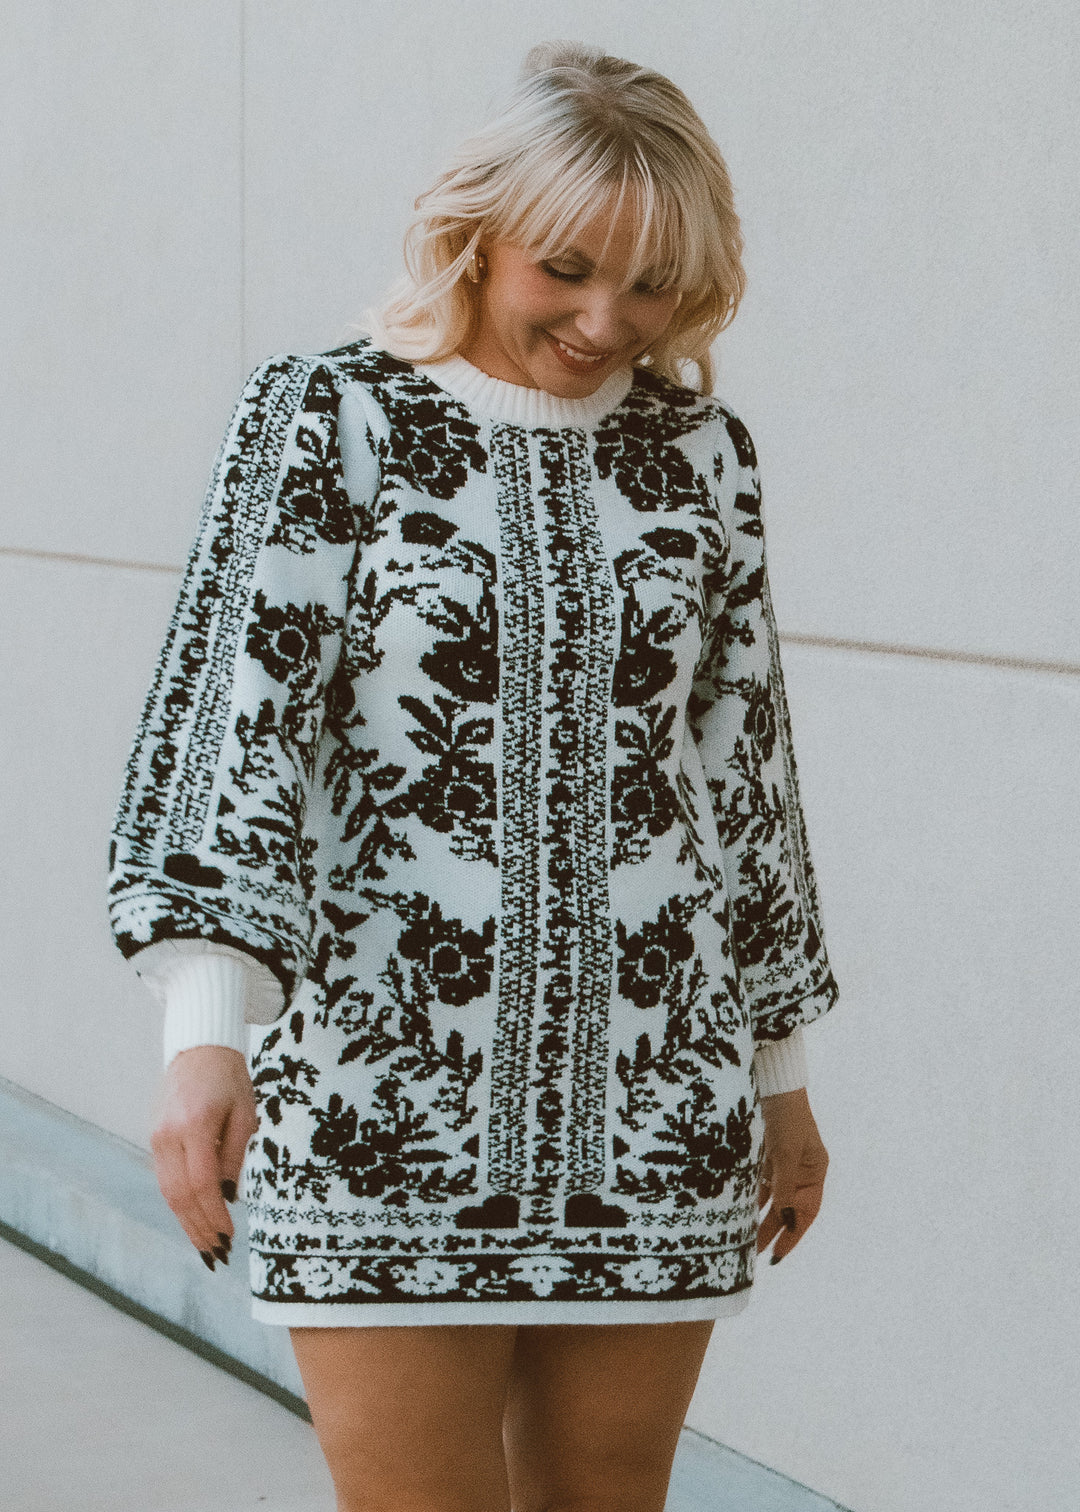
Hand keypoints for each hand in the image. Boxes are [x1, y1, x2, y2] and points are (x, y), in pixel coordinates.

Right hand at [149, 1045, 257, 1269]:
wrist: (199, 1049)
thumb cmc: (230, 1080)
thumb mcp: (245, 1113)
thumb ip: (234, 1155)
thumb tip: (227, 1197)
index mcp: (196, 1124)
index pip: (202, 1183)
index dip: (214, 1215)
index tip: (229, 1236)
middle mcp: (169, 1134)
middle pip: (180, 1195)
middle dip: (198, 1228)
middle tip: (216, 1255)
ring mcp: (157, 1138)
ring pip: (168, 1192)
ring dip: (186, 1223)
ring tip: (206, 1248)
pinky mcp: (154, 1140)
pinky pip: (165, 1179)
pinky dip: (179, 1204)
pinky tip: (194, 1221)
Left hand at [756, 1086, 828, 1264]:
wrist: (772, 1084)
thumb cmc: (786, 1116)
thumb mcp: (786, 1153)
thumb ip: (784, 1187)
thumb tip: (785, 1220)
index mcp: (814, 1171)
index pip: (805, 1211)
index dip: (792, 1235)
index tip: (777, 1254)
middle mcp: (801, 1170)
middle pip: (787, 1208)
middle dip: (772, 1230)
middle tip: (754, 1254)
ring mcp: (783, 1163)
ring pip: (771, 1197)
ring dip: (759, 1216)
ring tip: (744, 1239)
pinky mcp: (766, 1155)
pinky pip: (759, 1182)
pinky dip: (750, 1196)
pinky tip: (738, 1210)